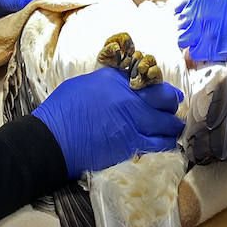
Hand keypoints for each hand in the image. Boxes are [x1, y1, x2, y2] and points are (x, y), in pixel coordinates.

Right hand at [33, 67, 184, 177]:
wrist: (52, 138)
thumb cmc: (62, 109)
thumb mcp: (85, 84)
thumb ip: (109, 82)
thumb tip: (122, 83)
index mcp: (117, 81)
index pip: (150, 80)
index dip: (163, 88)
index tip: (168, 93)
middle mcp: (130, 100)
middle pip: (165, 100)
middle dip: (173, 105)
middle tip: (174, 109)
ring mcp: (132, 124)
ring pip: (167, 126)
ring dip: (172, 127)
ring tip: (173, 129)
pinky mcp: (130, 146)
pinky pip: (158, 146)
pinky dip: (165, 144)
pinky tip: (166, 145)